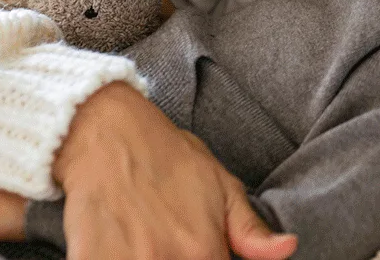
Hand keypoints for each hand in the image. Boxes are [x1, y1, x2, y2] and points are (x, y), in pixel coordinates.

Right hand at [53, 82, 297, 259]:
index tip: (197, 251)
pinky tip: (118, 245)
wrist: (106, 132)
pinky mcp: (91, 259)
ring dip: (143, 259)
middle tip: (165, 240)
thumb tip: (288, 250)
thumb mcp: (221, 186)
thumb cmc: (167, 156)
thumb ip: (252, 230)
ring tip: (144, 242)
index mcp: (205, 251)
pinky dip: (111, 259)